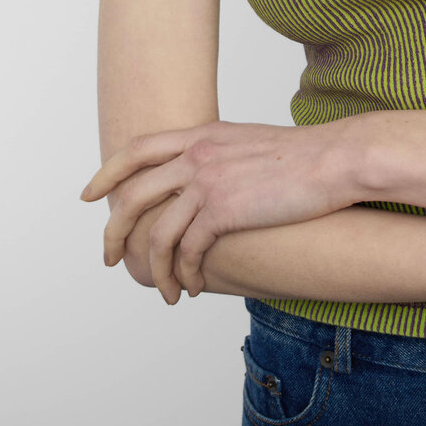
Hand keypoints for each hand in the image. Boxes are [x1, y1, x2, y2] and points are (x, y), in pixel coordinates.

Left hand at [78, 120, 353, 303]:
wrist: (336, 159)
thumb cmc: (305, 155)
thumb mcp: (250, 143)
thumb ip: (220, 155)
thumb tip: (205, 178)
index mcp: (203, 134)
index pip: (138, 148)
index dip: (107, 172)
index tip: (89, 195)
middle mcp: (197, 154)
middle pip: (132, 195)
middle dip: (113, 231)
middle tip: (109, 257)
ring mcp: (208, 181)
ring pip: (156, 234)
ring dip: (153, 270)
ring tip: (164, 292)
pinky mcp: (224, 211)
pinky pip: (187, 252)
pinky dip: (184, 275)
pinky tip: (193, 286)